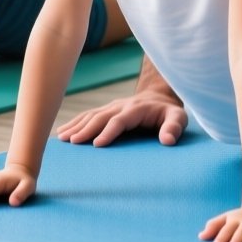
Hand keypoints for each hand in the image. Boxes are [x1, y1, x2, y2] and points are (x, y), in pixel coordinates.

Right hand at [55, 92, 187, 146]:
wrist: (159, 97)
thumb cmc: (169, 113)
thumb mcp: (179, 118)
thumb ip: (174, 128)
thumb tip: (167, 141)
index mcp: (137, 109)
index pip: (120, 120)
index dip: (109, 131)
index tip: (97, 144)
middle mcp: (121, 106)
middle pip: (100, 117)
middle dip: (86, 129)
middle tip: (72, 142)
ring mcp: (111, 106)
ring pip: (91, 115)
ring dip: (76, 125)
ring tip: (62, 138)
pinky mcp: (106, 109)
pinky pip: (88, 115)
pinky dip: (75, 122)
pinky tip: (62, 131)